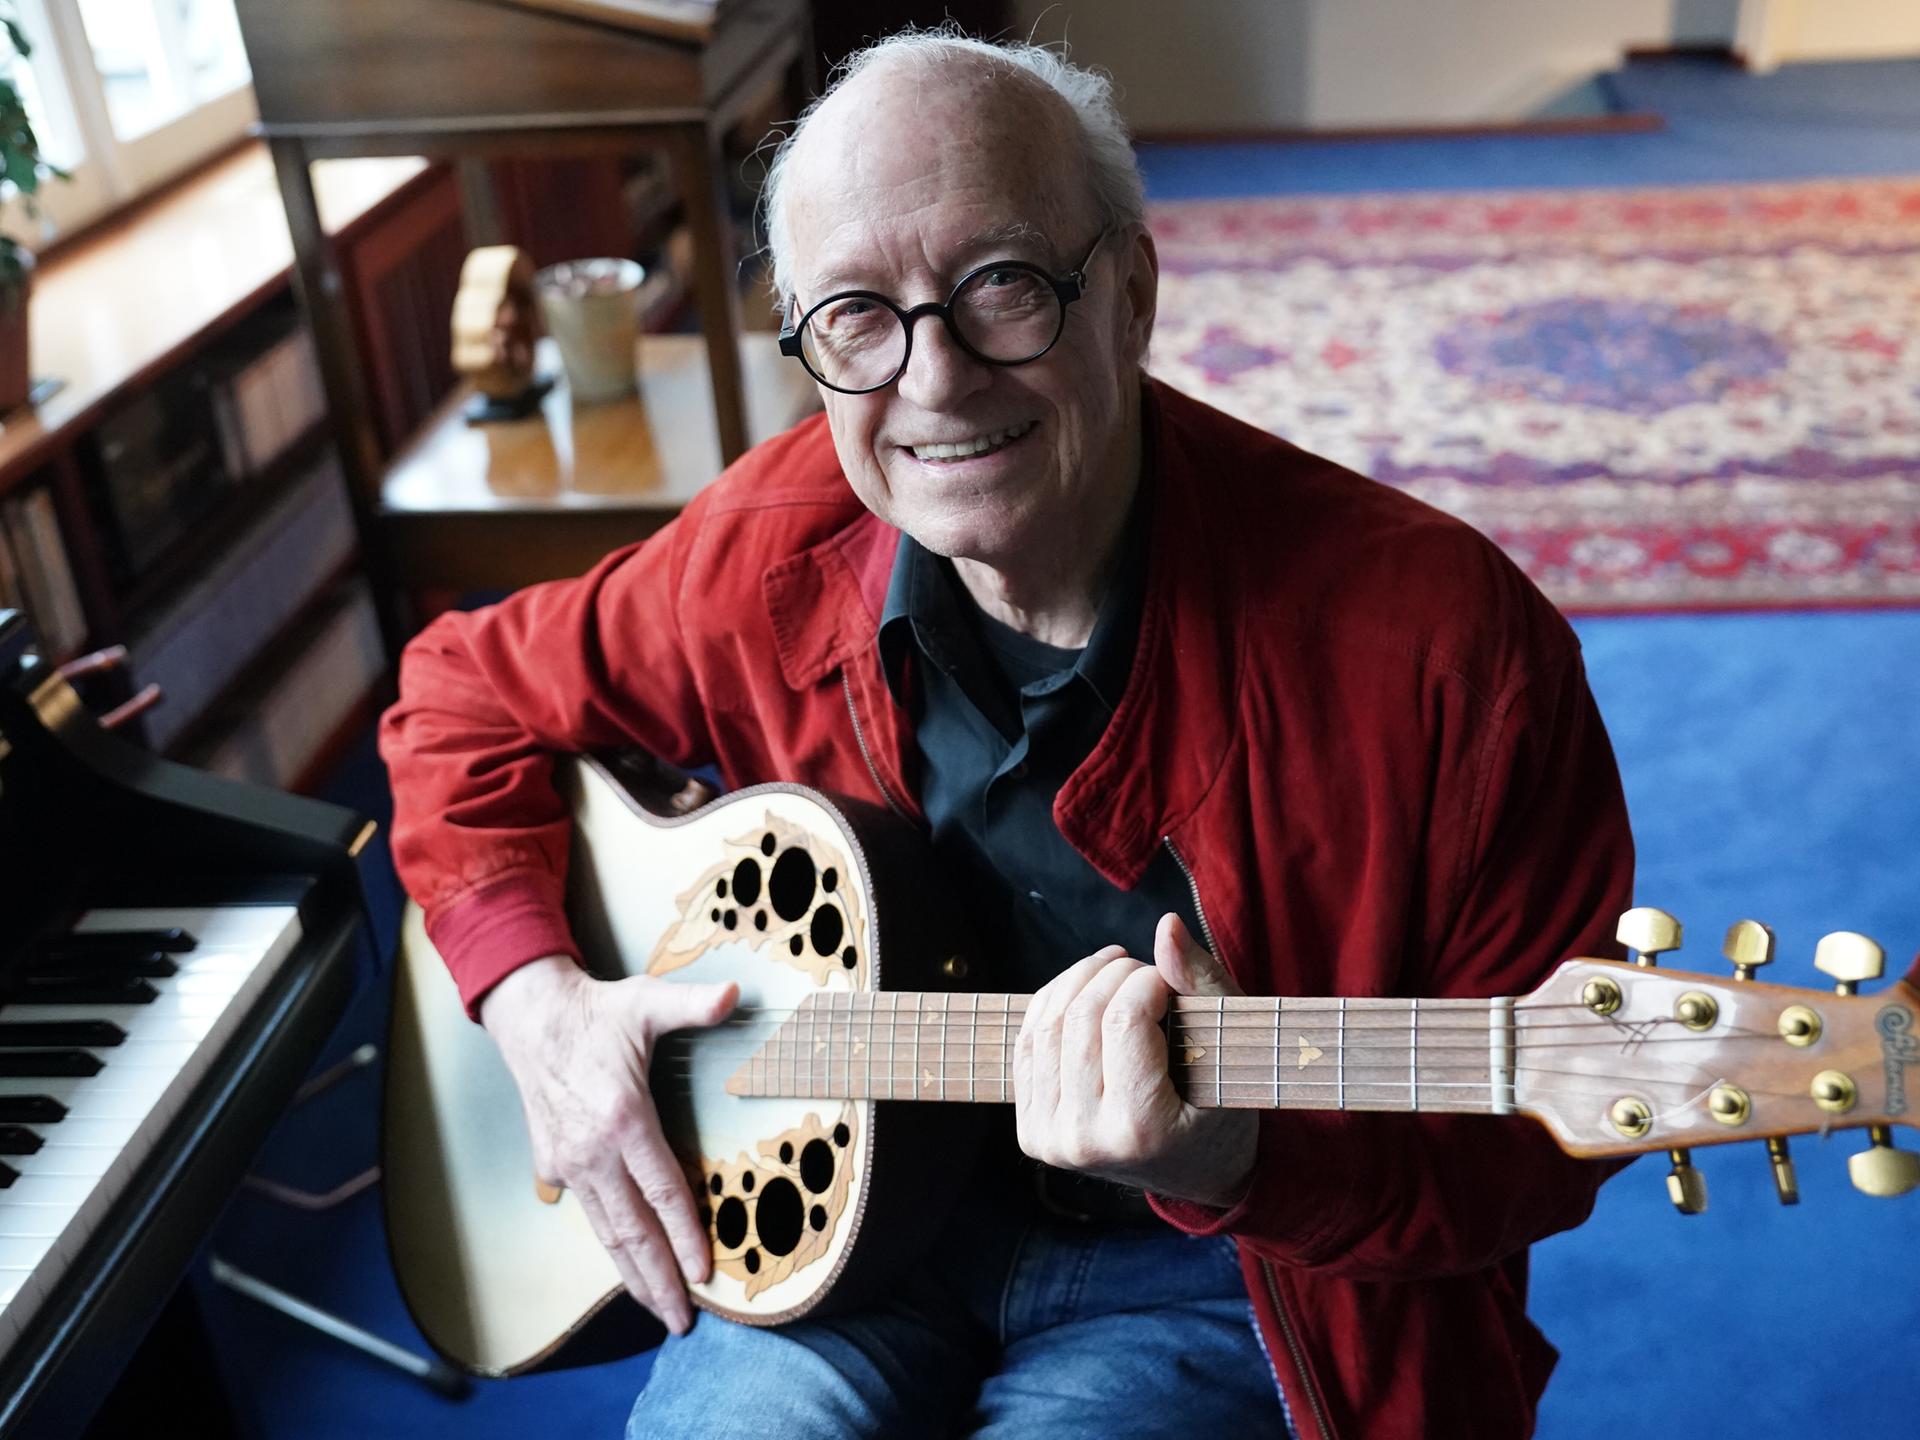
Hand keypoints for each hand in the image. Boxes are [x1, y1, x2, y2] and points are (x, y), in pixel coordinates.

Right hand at [479, 954, 736, 1333]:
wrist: (530, 1017)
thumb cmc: (596, 1012)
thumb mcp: (647, 1000)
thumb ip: (693, 1004)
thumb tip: (736, 994)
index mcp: (623, 1119)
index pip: (663, 1192)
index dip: (686, 1236)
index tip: (705, 1273)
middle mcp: (594, 1151)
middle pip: (632, 1231)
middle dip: (659, 1281)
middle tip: (683, 1321)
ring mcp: (569, 1163)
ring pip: (606, 1232)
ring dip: (632, 1274)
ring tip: (658, 1309)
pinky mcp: (553, 1166)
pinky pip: (588, 1212)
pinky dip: (610, 1242)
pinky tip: (628, 1263)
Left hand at [1012, 913, 1256, 1207]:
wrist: (1198, 1174)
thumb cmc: (1224, 1109)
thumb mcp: (1229, 1051)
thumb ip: (1201, 985)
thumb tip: (1166, 925)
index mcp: (1140, 1129)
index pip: (1124, 1020)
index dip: (1146, 980)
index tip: (1169, 980)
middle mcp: (1085, 1141)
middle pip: (1081, 1018)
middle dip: (1114, 974)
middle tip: (1145, 971)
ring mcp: (1052, 1139)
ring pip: (1048, 1024)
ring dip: (1081, 979)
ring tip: (1117, 970)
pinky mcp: (1032, 1131)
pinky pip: (1028, 1044)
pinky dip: (1053, 1002)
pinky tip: (1085, 990)